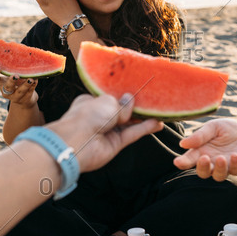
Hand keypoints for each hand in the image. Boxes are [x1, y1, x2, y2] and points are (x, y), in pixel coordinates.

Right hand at [0, 68, 37, 107]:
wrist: (24, 99)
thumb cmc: (16, 83)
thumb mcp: (12, 76)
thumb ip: (13, 69)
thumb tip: (21, 55)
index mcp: (1, 83)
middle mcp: (6, 91)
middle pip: (7, 87)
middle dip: (11, 81)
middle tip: (16, 76)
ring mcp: (16, 96)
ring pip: (20, 91)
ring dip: (25, 85)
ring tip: (30, 79)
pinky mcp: (26, 98)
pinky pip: (30, 91)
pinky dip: (33, 85)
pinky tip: (36, 79)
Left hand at [48, 94, 162, 172]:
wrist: (76, 143)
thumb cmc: (87, 116)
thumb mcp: (108, 102)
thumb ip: (123, 103)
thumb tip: (131, 101)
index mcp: (92, 102)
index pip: (111, 98)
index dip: (124, 95)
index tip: (139, 90)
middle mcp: (100, 116)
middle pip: (122, 111)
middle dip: (136, 107)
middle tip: (154, 101)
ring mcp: (108, 131)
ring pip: (130, 123)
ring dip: (144, 118)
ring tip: (160, 112)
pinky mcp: (115, 144)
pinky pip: (132, 134)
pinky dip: (144, 129)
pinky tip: (157, 124)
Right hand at [173, 119, 236, 181]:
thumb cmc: (226, 129)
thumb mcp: (213, 127)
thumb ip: (200, 135)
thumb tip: (182, 144)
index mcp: (201, 152)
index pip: (189, 160)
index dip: (183, 162)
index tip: (178, 162)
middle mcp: (212, 163)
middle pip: (203, 173)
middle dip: (202, 168)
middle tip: (204, 158)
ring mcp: (226, 167)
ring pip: (218, 176)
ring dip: (219, 169)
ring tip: (221, 158)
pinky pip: (235, 170)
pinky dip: (234, 164)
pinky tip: (235, 155)